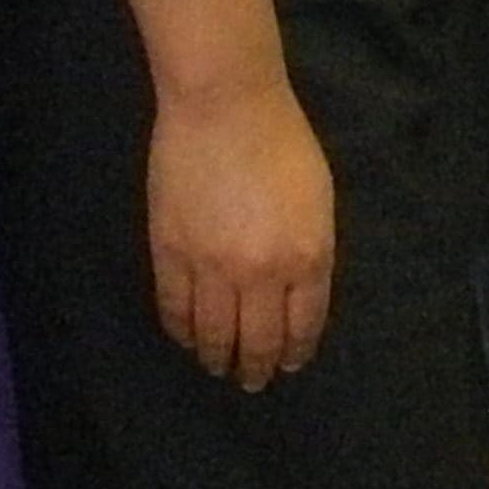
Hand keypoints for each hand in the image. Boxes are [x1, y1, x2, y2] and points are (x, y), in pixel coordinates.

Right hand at [146, 75, 334, 388]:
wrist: (225, 106)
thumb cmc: (282, 141)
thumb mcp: (318, 199)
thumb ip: (310, 250)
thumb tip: (297, 293)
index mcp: (308, 256)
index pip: (303, 324)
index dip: (295, 350)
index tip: (290, 364)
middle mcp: (262, 273)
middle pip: (258, 340)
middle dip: (256, 367)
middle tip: (252, 381)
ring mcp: (212, 267)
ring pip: (213, 333)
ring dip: (217, 357)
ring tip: (219, 367)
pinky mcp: (171, 254)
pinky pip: (174, 309)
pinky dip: (181, 331)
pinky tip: (187, 338)